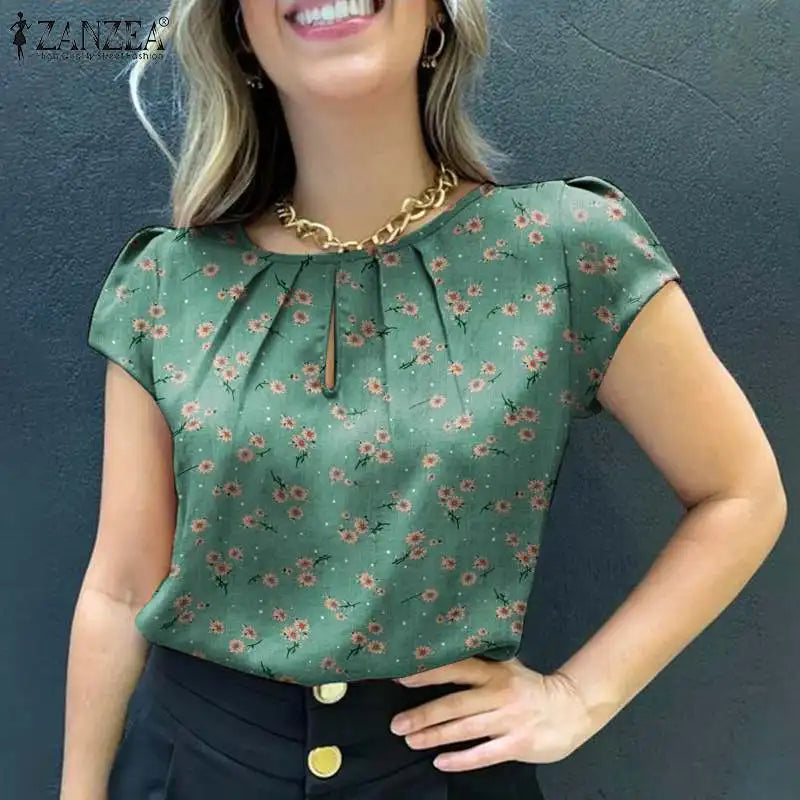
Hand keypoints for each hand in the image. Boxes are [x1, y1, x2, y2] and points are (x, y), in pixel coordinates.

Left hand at [389, 656, 600, 771]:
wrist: (572, 708)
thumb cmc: (530, 688)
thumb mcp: (506, 668)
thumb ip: (480, 666)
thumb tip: (440, 659)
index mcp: (494, 671)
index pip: (456, 669)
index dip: (427, 673)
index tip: (400, 678)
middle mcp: (499, 693)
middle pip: (455, 703)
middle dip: (423, 714)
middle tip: (397, 724)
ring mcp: (508, 719)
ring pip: (464, 729)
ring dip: (434, 736)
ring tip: (410, 740)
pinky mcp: (517, 744)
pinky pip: (483, 754)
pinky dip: (460, 759)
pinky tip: (440, 761)